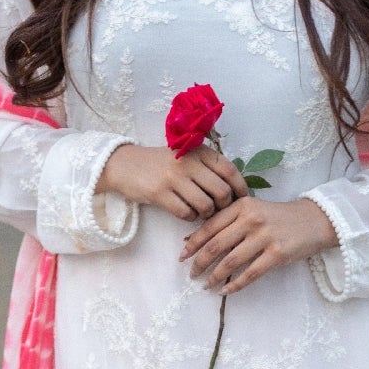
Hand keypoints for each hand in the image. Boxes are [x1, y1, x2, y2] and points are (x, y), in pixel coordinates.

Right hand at [97, 142, 245, 220]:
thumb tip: (234, 191)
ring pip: (205, 205)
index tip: (242, 198)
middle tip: (219, 208)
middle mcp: (188, 162)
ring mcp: (173, 177)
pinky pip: (186, 213)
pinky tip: (187, 212)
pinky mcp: (160, 193)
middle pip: (221, 191)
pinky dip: (190, 217)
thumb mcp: (186, 157)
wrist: (126, 165)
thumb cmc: (162, 164)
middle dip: (224, 205)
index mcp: (198, 151)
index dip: (240, 187)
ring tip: (202, 211)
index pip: (229, 170)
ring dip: (207, 214)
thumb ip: (208, 168)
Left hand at [181, 194, 336, 292]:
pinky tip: (225, 291)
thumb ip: (225, 222)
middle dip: (200, 262)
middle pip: (216, 245)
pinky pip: (250, 274)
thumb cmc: (277, 217)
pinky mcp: (277, 254)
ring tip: (206, 284)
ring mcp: (265, 237)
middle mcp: (252, 219)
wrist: (313, 220)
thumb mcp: (251, 211)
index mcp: (242, 206)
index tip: (182, 257)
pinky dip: (235, 285)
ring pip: (231, 261)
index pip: (210, 227)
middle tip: (191, 274)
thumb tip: (191, 240)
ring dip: (215, 276)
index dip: (193, 244)